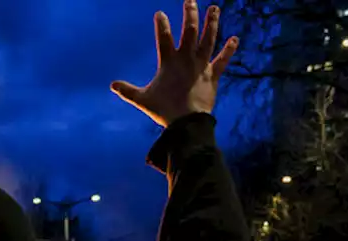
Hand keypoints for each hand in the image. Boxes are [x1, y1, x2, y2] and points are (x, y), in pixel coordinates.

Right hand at [111, 2, 237, 126]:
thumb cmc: (164, 110)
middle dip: (190, 14)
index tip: (160, 13)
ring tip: (215, 8)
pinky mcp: (213, 76)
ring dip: (212, 23)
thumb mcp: (142, 99)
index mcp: (169, 62)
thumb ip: (127, 90)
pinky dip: (229, 50)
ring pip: (208, 39)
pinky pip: (223, 61)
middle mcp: (187, 59)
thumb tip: (112, 85)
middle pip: (189, 31)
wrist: (187, 122)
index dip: (162, 24)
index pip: (164, 37)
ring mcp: (201, 66)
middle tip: (190, 0)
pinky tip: (235, 39)